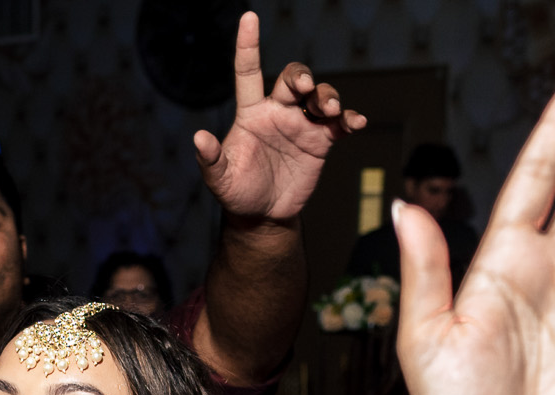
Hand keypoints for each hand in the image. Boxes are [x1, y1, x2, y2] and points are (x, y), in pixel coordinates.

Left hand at [192, 13, 367, 221]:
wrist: (263, 215)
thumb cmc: (237, 192)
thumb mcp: (220, 179)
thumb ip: (210, 159)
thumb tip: (199, 138)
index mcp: (251, 113)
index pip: (248, 72)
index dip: (248, 45)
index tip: (248, 18)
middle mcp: (278, 111)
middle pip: (292, 78)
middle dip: (302, 77)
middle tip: (304, 88)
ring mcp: (302, 124)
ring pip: (319, 95)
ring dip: (328, 96)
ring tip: (331, 109)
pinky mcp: (321, 141)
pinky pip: (339, 124)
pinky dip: (349, 119)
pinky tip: (355, 123)